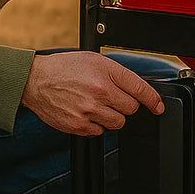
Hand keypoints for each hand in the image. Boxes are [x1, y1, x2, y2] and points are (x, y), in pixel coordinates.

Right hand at [21, 51, 164, 135]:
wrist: (35, 80)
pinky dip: (97, 125)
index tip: (159, 107)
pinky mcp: (79, 126)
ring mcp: (90, 111)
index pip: (140, 89)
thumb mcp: (95, 61)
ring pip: (118, 123)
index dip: (154, 100)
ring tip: (96, 104)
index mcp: (107, 73)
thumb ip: (118, 74)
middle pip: (131, 109)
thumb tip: (138, 90)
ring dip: (112, 116)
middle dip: (126, 105)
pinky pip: (100, 132)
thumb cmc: (65, 68)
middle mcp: (100, 92)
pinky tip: (85, 112)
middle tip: (110, 97)